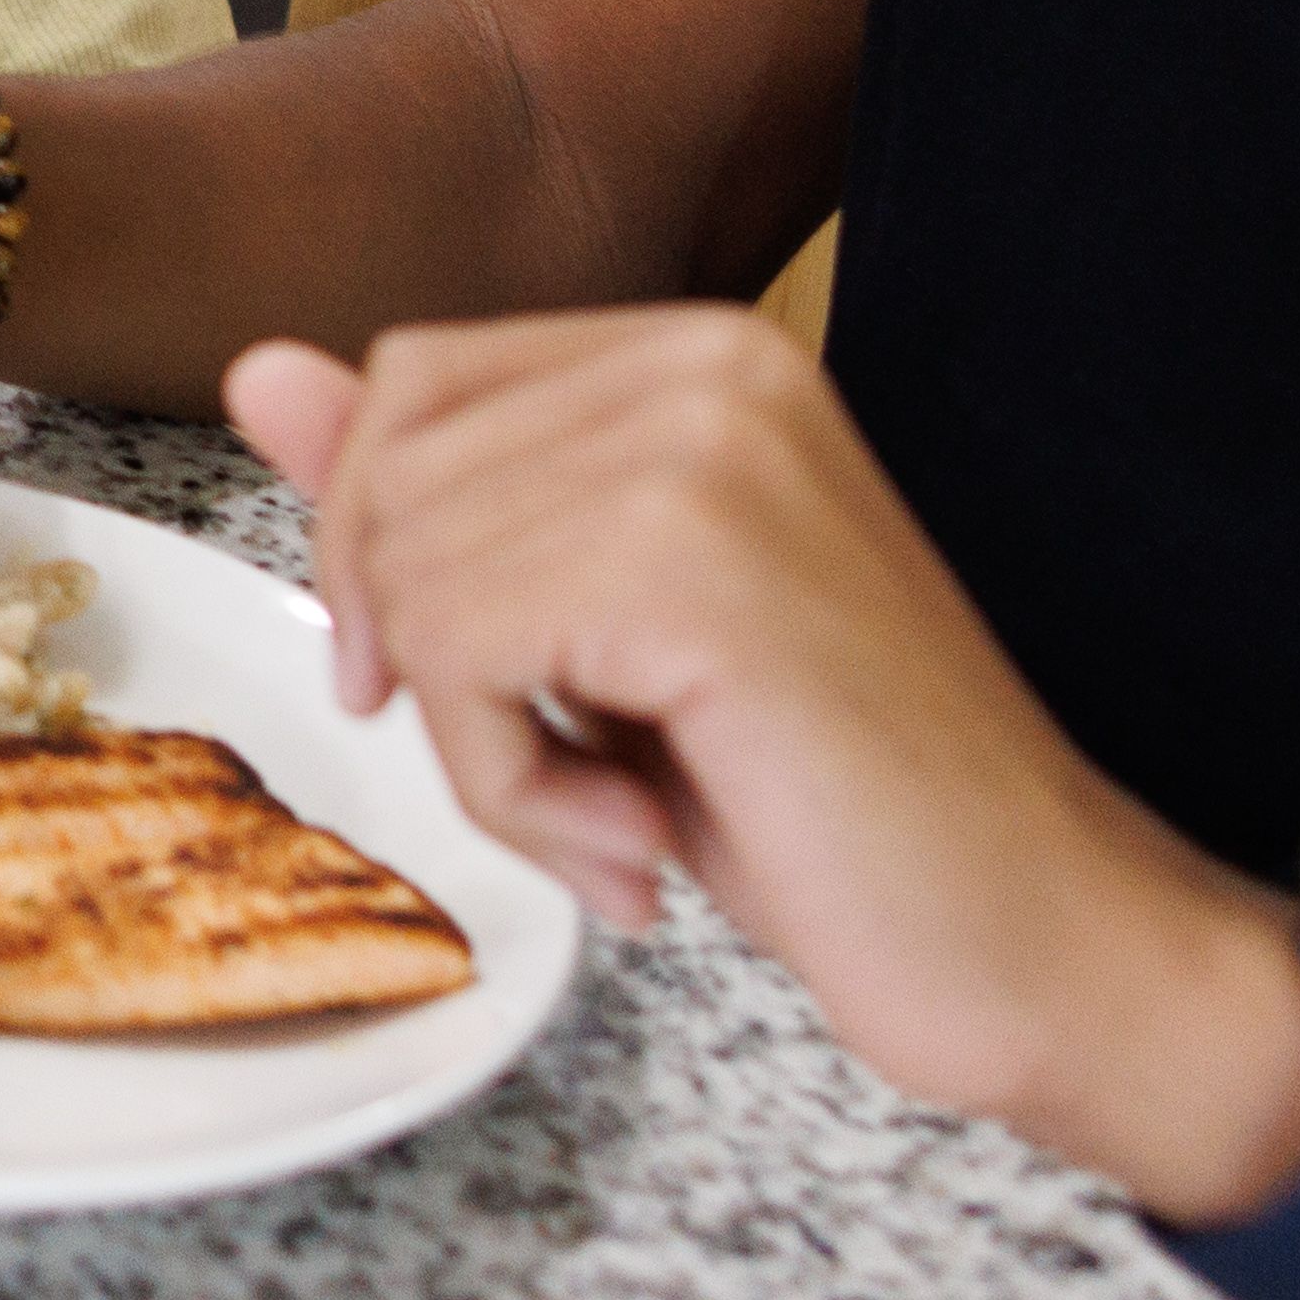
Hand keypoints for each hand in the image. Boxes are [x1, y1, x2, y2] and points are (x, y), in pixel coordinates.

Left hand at [227, 310, 1299, 1221]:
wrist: (1043, 942)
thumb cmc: (836, 808)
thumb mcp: (594, 637)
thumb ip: (432, 489)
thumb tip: (257, 366)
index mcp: (691, 356)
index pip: (409, 386)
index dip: (388, 555)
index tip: (470, 686)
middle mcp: (702, 362)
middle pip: (388, 477)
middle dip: (437, 661)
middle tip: (575, 776)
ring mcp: (702, 446)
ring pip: (412, 574)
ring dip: (490, 751)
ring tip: (629, 815)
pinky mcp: (692, 559)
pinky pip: (462, 655)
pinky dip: (517, 792)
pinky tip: (643, 843)